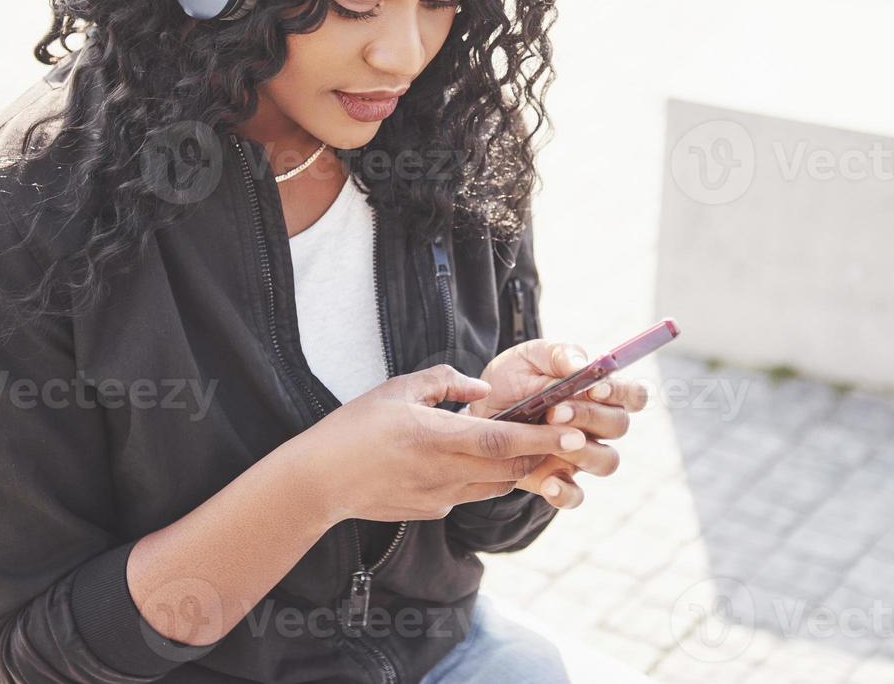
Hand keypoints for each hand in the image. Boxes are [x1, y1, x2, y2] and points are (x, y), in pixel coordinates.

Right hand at [296, 364, 587, 523]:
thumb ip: (445, 382)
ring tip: (534, 445)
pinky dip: (483, 477)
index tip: (574, 431)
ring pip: (496, 484)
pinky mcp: (432, 510)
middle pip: (511, 467)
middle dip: (544, 453)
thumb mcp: (398, 388)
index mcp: (438, 437)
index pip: (503, 440)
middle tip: (572, 436)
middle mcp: (445, 472)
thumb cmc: (355, 428)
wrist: (319, 481)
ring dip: (517, 466)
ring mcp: (440, 497)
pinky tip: (475, 460)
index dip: (542, 437)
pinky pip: (470, 493)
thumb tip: (482, 388)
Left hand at [462, 339, 649, 509]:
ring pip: (607, 461)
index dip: (623, 393)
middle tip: (555, 411)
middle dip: (590, 417)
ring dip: (583, 452)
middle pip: (619, 426)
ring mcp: (580, 455)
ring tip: (549, 440)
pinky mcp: (558, 480)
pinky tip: (549, 482)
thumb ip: (558, 354)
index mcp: (598, 392)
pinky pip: (575, 496)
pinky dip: (566, 493)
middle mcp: (597, 425)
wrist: (478, 411)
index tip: (596, 388)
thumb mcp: (529, 357)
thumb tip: (582, 364)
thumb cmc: (512, 379)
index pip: (633, 394)